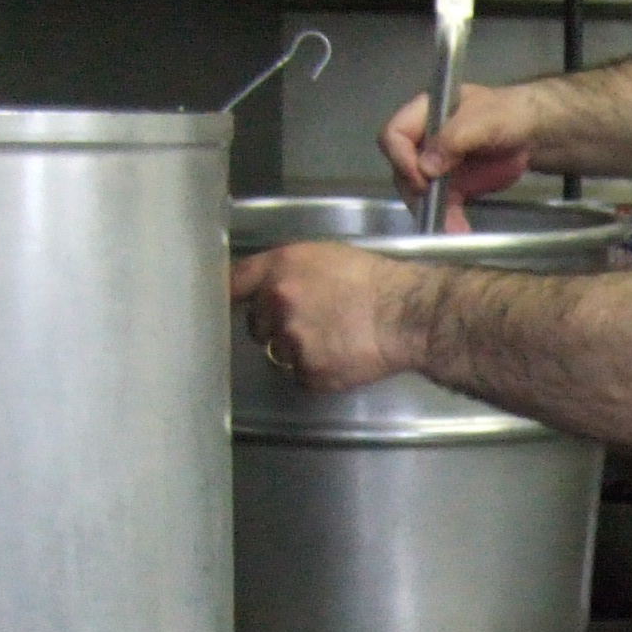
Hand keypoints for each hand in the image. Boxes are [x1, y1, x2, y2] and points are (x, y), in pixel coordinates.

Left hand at [231, 239, 425, 392]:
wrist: (405, 314)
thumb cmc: (374, 282)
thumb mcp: (325, 256)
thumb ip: (288, 270)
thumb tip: (264, 287)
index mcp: (280, 269)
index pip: (233, 284)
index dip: (228, 296)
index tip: (226, 305)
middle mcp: (278, 304)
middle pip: (257, 326)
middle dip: (275, 326)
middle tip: (309, 322)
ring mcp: (292, 341)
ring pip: (279, 354)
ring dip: (298, 350)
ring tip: (332, 339)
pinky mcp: (309, 372)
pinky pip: (302, 375)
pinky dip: (317, 370)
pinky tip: (340, 355)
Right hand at [380, 77, 539, 222]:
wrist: (531, 131)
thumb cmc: (508, 114)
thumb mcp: (485, 119)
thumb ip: (454, 138)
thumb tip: (425, 167)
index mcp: (425, 113)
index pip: (394, 135)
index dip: (401, 158)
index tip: (422, 179)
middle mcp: (422, 140)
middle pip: (402, 169)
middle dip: (418, 193)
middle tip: (437, 209)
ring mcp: (434, 165)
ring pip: (418, 193)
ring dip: (433, 213)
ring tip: (455, 228)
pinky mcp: (448, 186)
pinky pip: (440, 206)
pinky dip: (448, 220)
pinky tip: (460, 229)